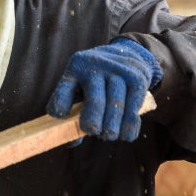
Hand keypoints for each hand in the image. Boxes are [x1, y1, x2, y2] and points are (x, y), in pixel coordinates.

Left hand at [46, 37, 162, 141]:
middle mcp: (95, 66)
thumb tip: (71, 142)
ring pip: (115, 102)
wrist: (126, 54)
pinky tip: (127, 135)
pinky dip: (130, 122)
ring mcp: (117, 70)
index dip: (61, 101)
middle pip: (94, 97)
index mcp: (75, 69)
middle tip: (93, 132)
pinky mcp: (136, 77)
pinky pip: (134, 102)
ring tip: (109, 136)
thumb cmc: (95, 82)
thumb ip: (72, 114)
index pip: (65, 86)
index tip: (59, 115)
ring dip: (113, 123)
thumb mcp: (79, 89)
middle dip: (93, 118)